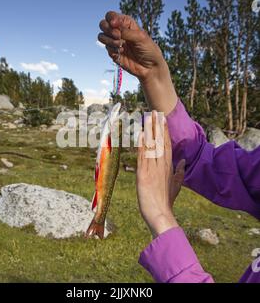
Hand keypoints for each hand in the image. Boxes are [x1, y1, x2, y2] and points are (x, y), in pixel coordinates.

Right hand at [98, 11, 164, 81]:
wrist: (150, 67)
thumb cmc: (149, 50)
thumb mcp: (140, 37)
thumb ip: (126, 31)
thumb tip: (113, 26)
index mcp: (126, 24)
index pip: (111, 16)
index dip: (111, 18)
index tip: (115, 24)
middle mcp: (119, 32)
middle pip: (103, 25)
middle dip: (108, 29)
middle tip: (118, 36)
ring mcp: (116, 43)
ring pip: (102, 37)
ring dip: (109, 40)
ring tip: (120, 45)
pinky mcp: (114, 54)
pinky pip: (107, 49)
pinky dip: (113, 50)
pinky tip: (121, 52)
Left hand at [136, 111, 185, 237]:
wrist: (160, 214)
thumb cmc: (166, 200)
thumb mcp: (176, 184)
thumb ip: (180, 171)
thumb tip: (184, 161)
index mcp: (168, 166)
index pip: (167, 145)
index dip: (165, 131)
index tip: (163, 119)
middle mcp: (161, 165)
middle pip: (160, 142)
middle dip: (158, 126)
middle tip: (156, 111)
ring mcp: (152, 169)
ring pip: (151, 146)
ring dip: (149, 131)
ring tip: (148, 117)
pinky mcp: (143, 175)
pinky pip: (142, 157)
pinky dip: (141, 145)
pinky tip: (140, 135)